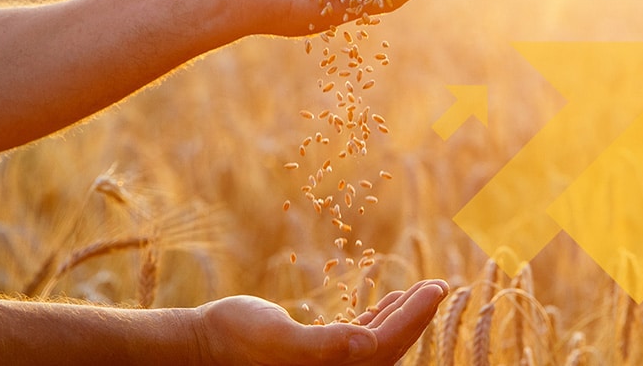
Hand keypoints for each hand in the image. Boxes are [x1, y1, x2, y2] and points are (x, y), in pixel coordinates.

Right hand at [195, 279, 448, 365]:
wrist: (202, 346)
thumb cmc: (236, 339)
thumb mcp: (280, 339)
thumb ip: (326, 345)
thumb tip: (368, 343)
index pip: (390, 344)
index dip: (418, 315)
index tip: (439, 287)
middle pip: (392, 345)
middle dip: (418, 315)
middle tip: (440, 285)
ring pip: (379, 342)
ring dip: (401, 316)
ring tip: (421, 291)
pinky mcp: (317, 356)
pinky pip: (359, 340)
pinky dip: (378, 320)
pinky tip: (386, 302)